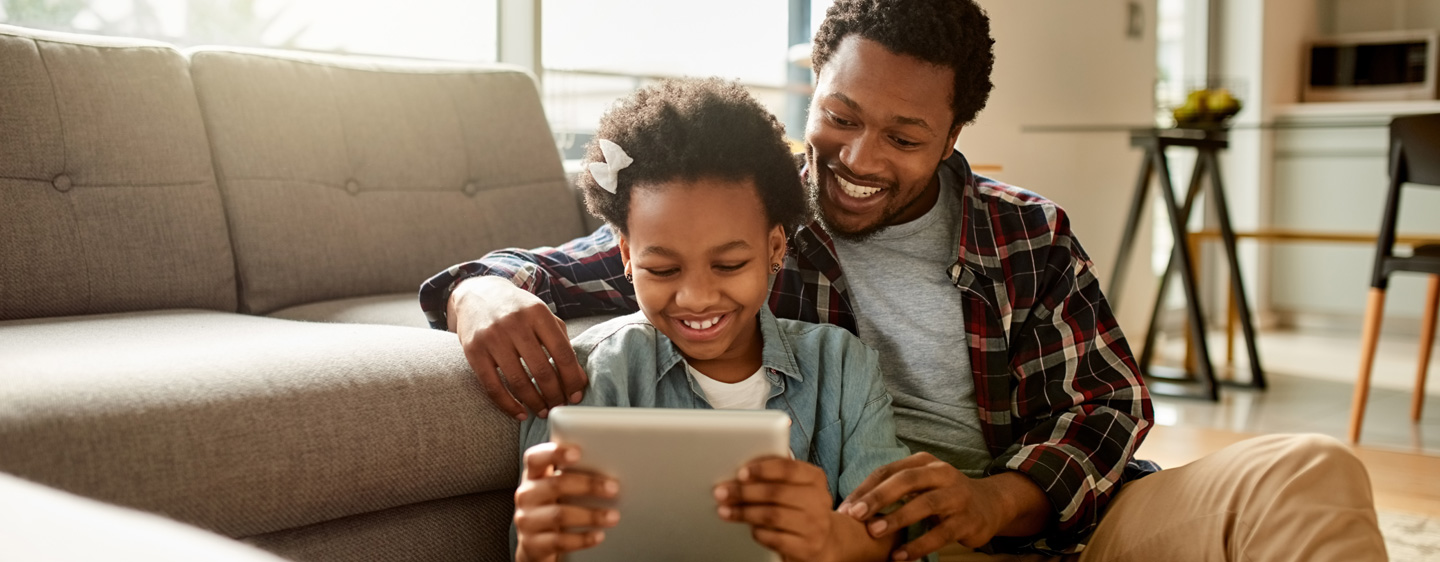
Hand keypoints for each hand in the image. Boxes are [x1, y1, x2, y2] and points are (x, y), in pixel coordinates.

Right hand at [448, 276, 587, 419]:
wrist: (477, 293)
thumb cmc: (517, 309)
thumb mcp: (542, 315)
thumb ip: (561, 342)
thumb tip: (579, 379)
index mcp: (538, 313)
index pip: (562, 353)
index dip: (572, 379)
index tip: (577, 395)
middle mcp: (515, 323)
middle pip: (541, 370)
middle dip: (555, 394)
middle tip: (560, 406)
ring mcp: (492, 337)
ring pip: (518, 382)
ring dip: (534, 403)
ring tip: (543, 411)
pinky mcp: (474, 351)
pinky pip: (493, 387)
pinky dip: (508, 405)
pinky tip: (520, 413)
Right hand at [514, 443, 619, 561]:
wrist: (536, 545)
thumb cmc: (554, 508)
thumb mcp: (559, 490)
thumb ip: (574, 475)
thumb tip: (610, 469)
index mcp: (533, 476)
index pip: (536, 458)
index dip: (555, 453)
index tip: (578, 452)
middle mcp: (526, 496)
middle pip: (555, 485)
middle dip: (588, 485)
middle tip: (613, 488)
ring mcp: (527, 521)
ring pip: (559, 515)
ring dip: (591, 515)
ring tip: (613, 516)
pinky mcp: (532, 545)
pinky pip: (559, 541)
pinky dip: (582, 538)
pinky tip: (598, 536)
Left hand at [714, 457, 839, 561]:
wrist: (825, 540)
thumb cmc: (802, 507)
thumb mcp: (797, 486)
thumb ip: (775, 474)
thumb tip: (742, 472)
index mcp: (815, 478)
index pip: (788, 468)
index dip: (762, 469)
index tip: (740, 473)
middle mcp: (818, 500)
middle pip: (776, 492)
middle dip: (744, 492)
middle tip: (722, 492)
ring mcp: (814, 525)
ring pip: (772, 515)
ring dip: (744, 512)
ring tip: (724, 510)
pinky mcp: (806, 547)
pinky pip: (774, 538)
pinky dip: (757, 532)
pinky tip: (748, 527)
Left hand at [837, 453, 1048, 559]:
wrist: (989, 504)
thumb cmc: (943, 495)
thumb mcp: (920, 485)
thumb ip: (893, 490)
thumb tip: (853, 506)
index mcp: (923, 462)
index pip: (888, 471)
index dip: (865, 489)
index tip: (845, 508)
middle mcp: (941, 473)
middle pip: (906, 481)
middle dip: (878, 497)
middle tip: (855, 515)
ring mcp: (956, 496)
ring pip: (925, 504)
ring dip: (897, 518)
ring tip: (874, 532)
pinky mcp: (967, 520)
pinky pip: (940, 534)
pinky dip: (918, 545)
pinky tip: (900, 556)